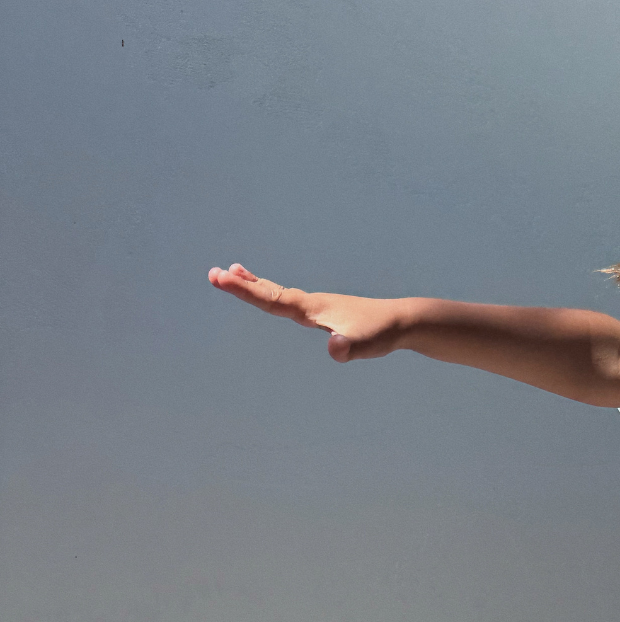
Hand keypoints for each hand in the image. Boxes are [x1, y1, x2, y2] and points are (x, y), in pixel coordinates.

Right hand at [207, 263, 408, 360]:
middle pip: (270, 291)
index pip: (272, 298)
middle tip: (213, 273)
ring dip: (256, 284)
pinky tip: (275, 296)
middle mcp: (313, 302)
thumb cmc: (383, 334)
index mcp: (313, 308)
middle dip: (241, 284)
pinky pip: (292, 300)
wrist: (403, 320)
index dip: (245, 290)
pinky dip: (275, 293)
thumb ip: (349, 348)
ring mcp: (319, 305)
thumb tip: (333, 348)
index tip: (219, 277)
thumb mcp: (366, 346)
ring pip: (280, 292)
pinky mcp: (327, 311)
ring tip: (235, 273)